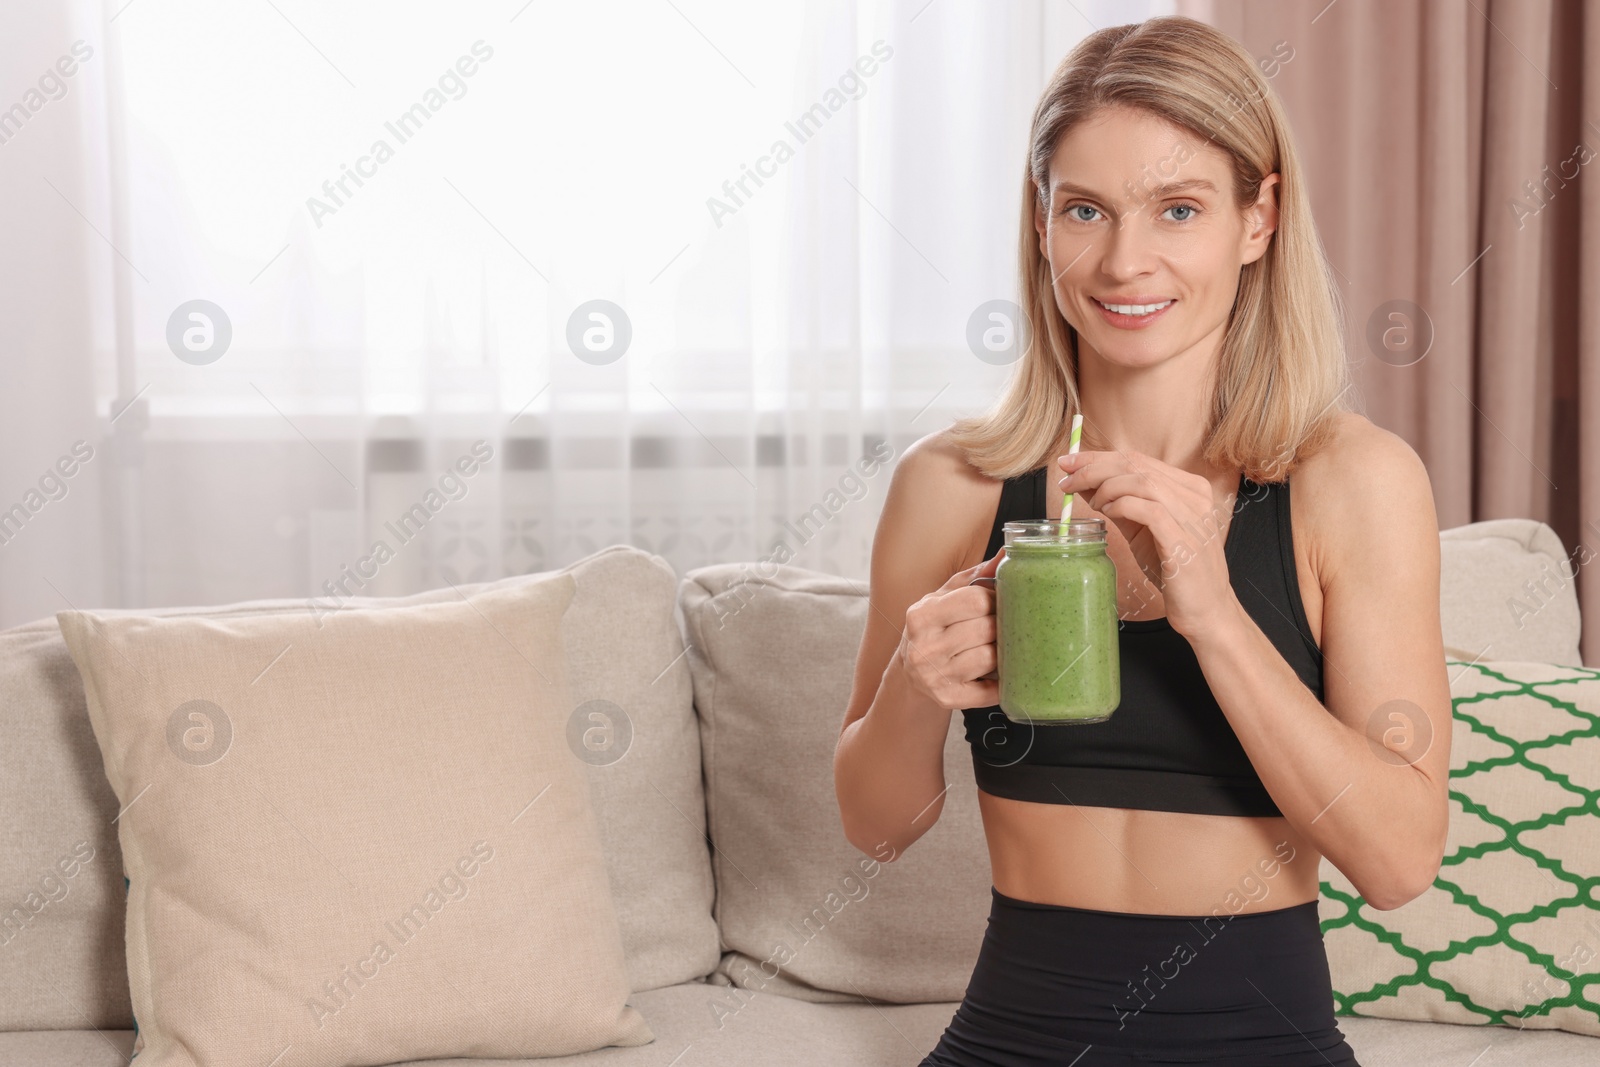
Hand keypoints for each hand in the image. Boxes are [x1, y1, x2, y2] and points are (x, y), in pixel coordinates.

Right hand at [898, 551, 1004, 709]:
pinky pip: (990, 691)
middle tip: (1004, 625)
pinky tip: (996, 674)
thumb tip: (1007, 553)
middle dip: (1001, 626)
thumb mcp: (945, 598)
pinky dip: (1000, 683)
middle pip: (985, 629)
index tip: (999, 602)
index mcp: (922, 616)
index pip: (974, 600)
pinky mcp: (947, 699)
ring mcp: (934, 676)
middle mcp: (923, 646)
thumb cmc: (934, 629)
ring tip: (997, 647)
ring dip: (1002, 653)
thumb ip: (975, 576)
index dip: (996, 599)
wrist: (909, 674)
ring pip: (990, 659)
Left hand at [1057, 450, 1239, 635]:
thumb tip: (1083, 481)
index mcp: (1188, 487)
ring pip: (1141, 482)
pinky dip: (1122, 506)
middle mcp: (1194, 495)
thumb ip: (1118, 503)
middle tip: (1065, 479)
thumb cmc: (1172, 569)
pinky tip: (1108, 515)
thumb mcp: (1141, 529)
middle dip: (1093, 468)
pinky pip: (1148, 510)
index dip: (1098, 457)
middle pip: (1135, 465)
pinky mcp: (1184, 540)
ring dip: (1105, 489)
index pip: (1137, 459)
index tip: (1068, 462)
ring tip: (1092, 505)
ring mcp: (1192, 516)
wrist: (1204, 609)